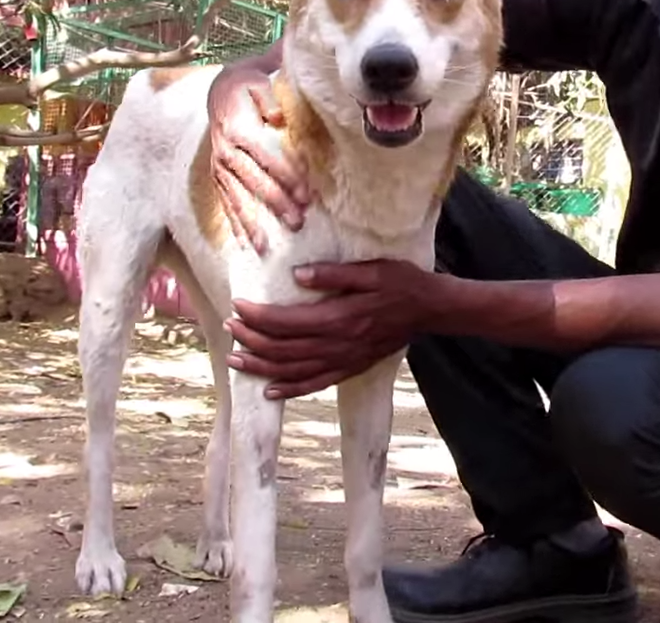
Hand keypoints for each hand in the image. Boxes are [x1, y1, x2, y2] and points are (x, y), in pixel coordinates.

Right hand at [207, 66, 313, 252]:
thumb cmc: (247, 86)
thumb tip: (277, 116)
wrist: (219, 90)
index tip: (306, 194)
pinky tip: (245, 244)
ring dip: (251, 224)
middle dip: (275, 203)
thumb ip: (268, 98)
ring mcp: (219, 167)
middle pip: (253, 182)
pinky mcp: (217, 176)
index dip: (286, 175)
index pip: (265, 157)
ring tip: (265, 247)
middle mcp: (226, 151)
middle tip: (297, 222)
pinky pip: (225, 203)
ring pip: (236, 198)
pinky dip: (235, 224)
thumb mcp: (258, 81)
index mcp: (238, 128)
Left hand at [225, 259, 439, 399]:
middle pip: (284, 349)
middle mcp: (339, 345)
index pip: (287, 322)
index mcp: (340, 318)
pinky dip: (290, 390)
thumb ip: (334, 274)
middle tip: (230, 328)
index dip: (258, 316)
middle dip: (252, 340)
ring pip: (293, 371)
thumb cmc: (401, 283)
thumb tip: (297, 275)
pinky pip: (315, 385)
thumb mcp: (372, 269)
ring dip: (262, 367)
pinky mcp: (351, 369)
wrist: (430, 310)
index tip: (238, 305)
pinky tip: (270, 390)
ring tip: (236, 359)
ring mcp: (344, 361)